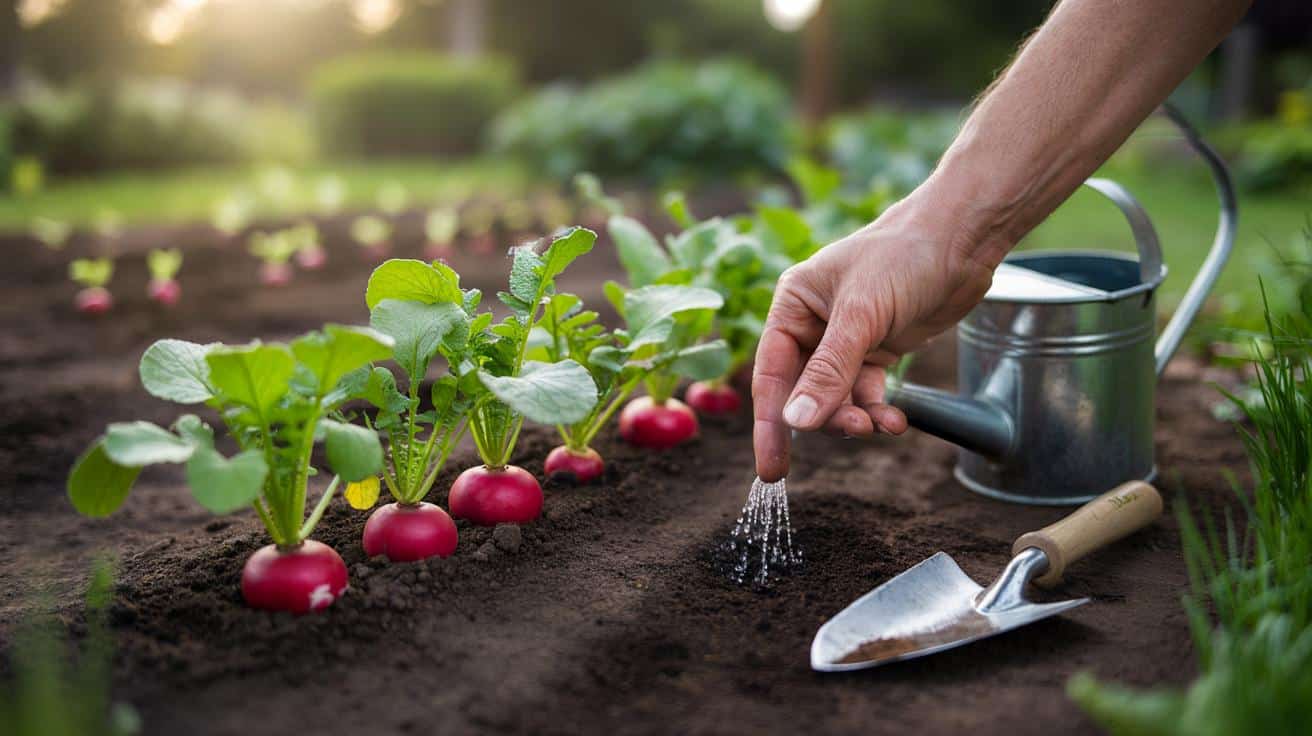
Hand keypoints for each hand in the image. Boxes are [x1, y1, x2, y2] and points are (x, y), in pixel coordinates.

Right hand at [751, 194, 1000, 481]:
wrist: (963, 239)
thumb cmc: (904, 256)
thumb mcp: (862, 315)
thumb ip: (829, 371)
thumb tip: (797, 423)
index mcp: (793, 305)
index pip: (772, 374)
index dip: (770, 424)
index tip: (770, 468)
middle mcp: (813, 324)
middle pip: (803, 391)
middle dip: (826, 418)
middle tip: (854, 432)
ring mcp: (846, 339)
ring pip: (837, 397)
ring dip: (855, 417)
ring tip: (880, 425)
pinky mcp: (878, 349)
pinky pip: (867, 393)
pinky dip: (878, 410)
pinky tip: (895, 421)